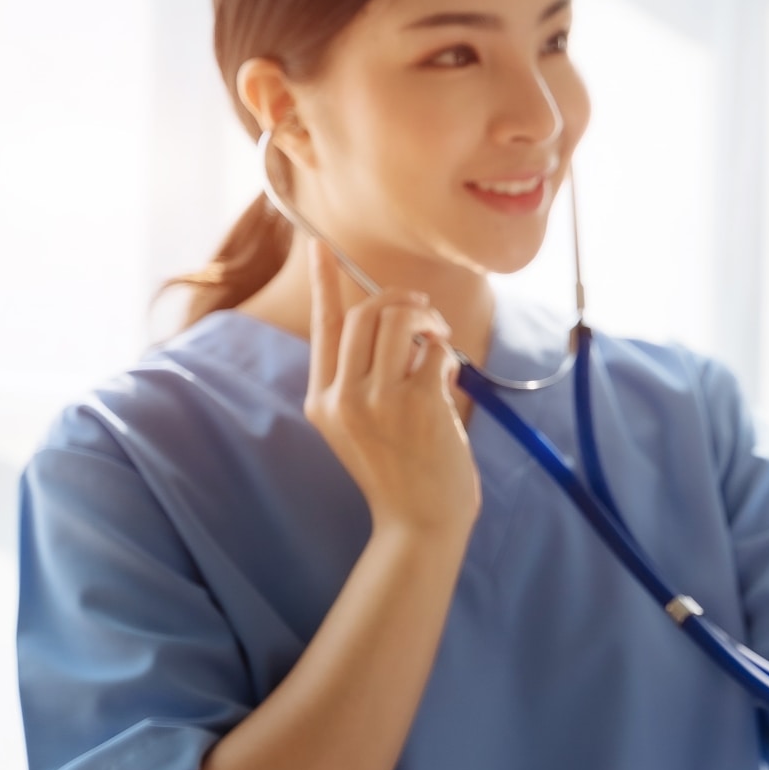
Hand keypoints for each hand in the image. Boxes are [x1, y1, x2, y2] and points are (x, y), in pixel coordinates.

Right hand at [304, 241, 479, 540]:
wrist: (420, 524)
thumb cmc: (402, 474)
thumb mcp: (366, 426)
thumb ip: (376, 378)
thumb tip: (410, 328)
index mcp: (321, 401)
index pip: (322, 328)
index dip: (323, 282)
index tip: (319, 245)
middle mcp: (342, 397)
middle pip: (365, 313)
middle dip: (401, 300)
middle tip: (425, 313)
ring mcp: (377, 400)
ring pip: (398, 319)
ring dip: (426, 318)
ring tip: (439, 339)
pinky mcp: (417, 403)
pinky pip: (435, 350)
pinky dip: (447, 353)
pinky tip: (449, 377)